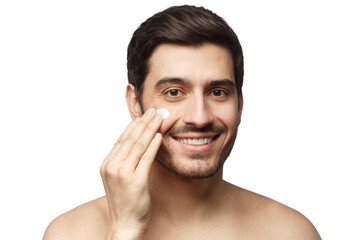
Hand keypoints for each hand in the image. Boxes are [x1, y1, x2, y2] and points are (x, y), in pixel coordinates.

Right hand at [100, 108, 162, 238]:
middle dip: (143, 122)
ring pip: (138, 145)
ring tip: (159, 117)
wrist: (124, 225)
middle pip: (130, 138)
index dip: (133, 125)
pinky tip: (159, 135)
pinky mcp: (135, 181)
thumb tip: (135, 145)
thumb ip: (124, 162)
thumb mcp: (119, 178)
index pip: (121, 139)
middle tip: (153, 110)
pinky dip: (153, 145)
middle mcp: (112, 166)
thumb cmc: (125, 202)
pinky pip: (146, 158)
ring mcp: (122, 173)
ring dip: (150, 128)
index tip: (142, 114)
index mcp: (107, 164)